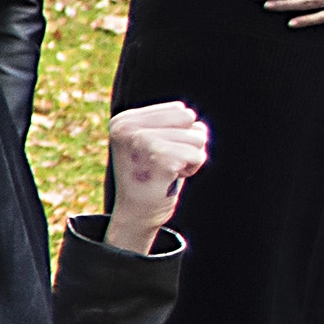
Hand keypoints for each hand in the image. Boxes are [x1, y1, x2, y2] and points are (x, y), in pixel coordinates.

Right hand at [104, 98, 210, 246]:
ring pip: (197, 136)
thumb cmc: (151, 176)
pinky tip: (172, 178)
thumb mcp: (152, 141)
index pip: (179, 110)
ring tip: (168, 170)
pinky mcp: (159, 158)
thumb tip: (201, 128)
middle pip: (189, 119)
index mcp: (123, 121)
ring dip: (190, 157)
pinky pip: (198, 155)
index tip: (157, 153)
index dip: (178, 133)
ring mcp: (142, 142)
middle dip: (186, 142)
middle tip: (165, 162)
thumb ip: (172, 123)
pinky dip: (192, 169)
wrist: (137, 214)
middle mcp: (127, 128)